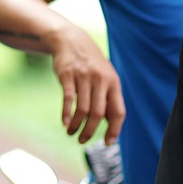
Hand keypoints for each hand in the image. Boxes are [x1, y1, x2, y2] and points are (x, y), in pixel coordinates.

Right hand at [45, 25, 123, 144]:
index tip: (107, 143)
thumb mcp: (105, 78)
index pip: (118, 111)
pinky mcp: (68, 75)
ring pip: (83, 109)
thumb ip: (108, 99)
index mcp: (113, 83)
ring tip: (71, 132)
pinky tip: (64, 124)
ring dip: (77, 126)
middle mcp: (101, 80)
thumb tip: (112, 126)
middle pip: (98, 114)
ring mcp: (84, 77)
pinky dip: (66, 114)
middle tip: (83, 141)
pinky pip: (68, 99)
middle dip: (90, 131)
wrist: (71, 40)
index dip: (114, 130)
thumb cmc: (91, 65)